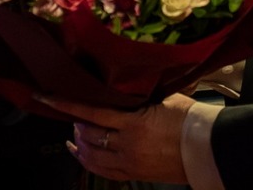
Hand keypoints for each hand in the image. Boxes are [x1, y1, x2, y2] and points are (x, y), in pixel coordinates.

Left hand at [38, 93, 194, 183]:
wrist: (208, 147)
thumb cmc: (191, 118)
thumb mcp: (164, 97)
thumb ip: (141, 93)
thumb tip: (123, 79)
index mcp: (134, 122)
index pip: (89, 112)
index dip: (64, 105)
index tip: (44, 97)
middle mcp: (127, 144)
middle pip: (87, 135)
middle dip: (75, 123)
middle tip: (74, 113)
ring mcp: (129, 162)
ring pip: (91, 155)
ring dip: (79, 143)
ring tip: (76, 133)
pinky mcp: (134, 174)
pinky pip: (102, 170)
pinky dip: (87, 161)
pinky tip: (80, 153)